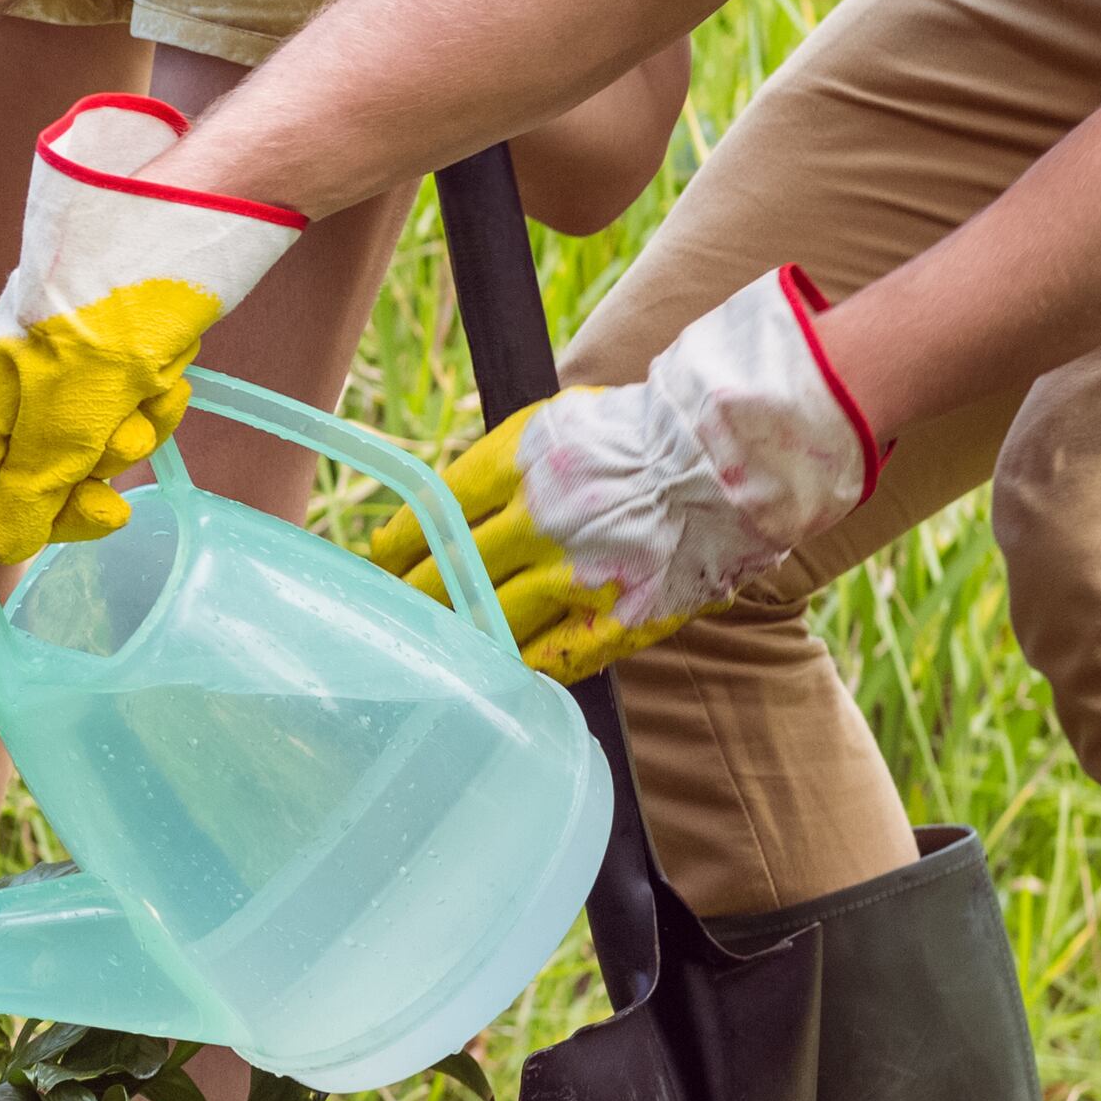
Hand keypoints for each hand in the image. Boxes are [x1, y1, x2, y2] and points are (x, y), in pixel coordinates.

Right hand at [0, 94, 304, 675]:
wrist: (173, 221)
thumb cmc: (109, 305)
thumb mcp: (72, 408)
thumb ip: (37, 486)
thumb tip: (8, 545)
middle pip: (19, 512)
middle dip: (74, 509)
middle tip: (113, 499)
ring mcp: (46, 395)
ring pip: (80, 476)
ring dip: (123, 449)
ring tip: (146, 393)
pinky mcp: (93, 379)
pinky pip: (120, 433)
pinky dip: (148, 413)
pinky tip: (163, 375)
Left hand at [365, 266, 878, 679]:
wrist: (725, 459)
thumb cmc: (630, 438)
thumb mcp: (549, 426)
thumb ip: (491, 470)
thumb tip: (430, 515)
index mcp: (517, 465)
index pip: (427, 518)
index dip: (394, 549)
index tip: (375, 566)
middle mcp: (541, 522)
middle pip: (446, 578)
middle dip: (410, 601)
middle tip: (389, 615)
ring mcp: (580, 575)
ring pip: (488, 626)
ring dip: (453, 641)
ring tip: (432, 650)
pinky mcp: (618, 618)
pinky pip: (548, 661)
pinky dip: (515, 670)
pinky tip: (495, 673)